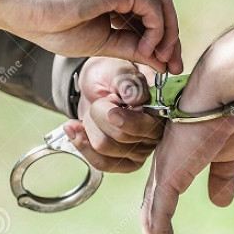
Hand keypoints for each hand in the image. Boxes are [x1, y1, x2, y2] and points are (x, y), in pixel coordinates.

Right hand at [0, 0, 181, 73]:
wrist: (21, 7)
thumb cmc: (50, 24)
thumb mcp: (101, 41)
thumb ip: (131, 47)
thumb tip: (160, 62)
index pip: (151, 6)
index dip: (163, 35)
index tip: (166, 63)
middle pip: (161, 1)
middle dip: (171, 35)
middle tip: (172, 66)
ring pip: (161, 0)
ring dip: (167, 33)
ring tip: (159, 60)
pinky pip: (151, 4)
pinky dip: (155, 30)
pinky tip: (145, 50)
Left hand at [62, 57, 163, 172]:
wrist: (98, 84)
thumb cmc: (112, 76)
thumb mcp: (118, 70)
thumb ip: (126, 81)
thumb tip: (134, 98)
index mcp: (159, 110)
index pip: (146, 125)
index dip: (127, 121)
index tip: (111, 109)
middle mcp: (154, 135)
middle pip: (120, 136)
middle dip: (99, 114)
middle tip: (101, 101)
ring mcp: (139, 151)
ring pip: (104, 147)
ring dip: (90, 126)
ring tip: (93, 112)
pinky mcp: (123, 163)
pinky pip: (100, 163)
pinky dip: (81, 144)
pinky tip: (73, 128)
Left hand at [140, 11, 233, 233]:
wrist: (227, 90)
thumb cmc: (230, 112)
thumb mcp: (230, 154)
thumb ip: (222, 177)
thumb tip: (219, 202)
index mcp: (177, 160)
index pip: (162, 198)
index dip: (162, 223)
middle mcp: (164, 166)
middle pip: (152, 211)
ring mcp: (164, 171)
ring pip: (152, 218)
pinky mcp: (170, 176)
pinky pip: (160, 216)